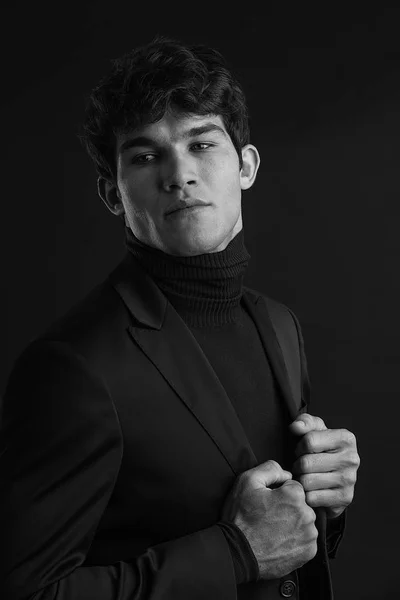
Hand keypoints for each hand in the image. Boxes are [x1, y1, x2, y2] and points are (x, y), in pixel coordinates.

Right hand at [221, 460, 317, 579]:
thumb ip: (270, 468)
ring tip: (273, 530)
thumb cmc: (241, 517)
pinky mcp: (308, 552)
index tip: (268, 503)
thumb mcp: (247, 481)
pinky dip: (296, 540)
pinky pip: (306, 539)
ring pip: (305, 521)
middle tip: (269, 517)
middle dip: (288, 507)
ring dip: (293, 523)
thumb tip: (287, 473)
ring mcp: (309, 536)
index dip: (279, 493)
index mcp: (294, 496)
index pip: (293, 487)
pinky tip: (280, 541)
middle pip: (301, 504)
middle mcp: (307, 515)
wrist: (237, 553)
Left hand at [290, 413, 359, 518]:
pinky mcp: (344, 499)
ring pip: (306, 482)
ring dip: (300, 481)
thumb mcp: (314, 431)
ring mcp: (349, 480)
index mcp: (346, 438)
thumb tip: (295, 427)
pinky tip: (311, 490)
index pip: (309, 441)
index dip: (299, 447)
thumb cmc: (320, 450)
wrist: (334, 478)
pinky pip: (311, 498)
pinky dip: (306, 496)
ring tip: (306, 477)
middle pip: (306, 463)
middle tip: (302, 467)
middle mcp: (351, 459)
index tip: (302, 451)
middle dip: (297, 465)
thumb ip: (304, 422)